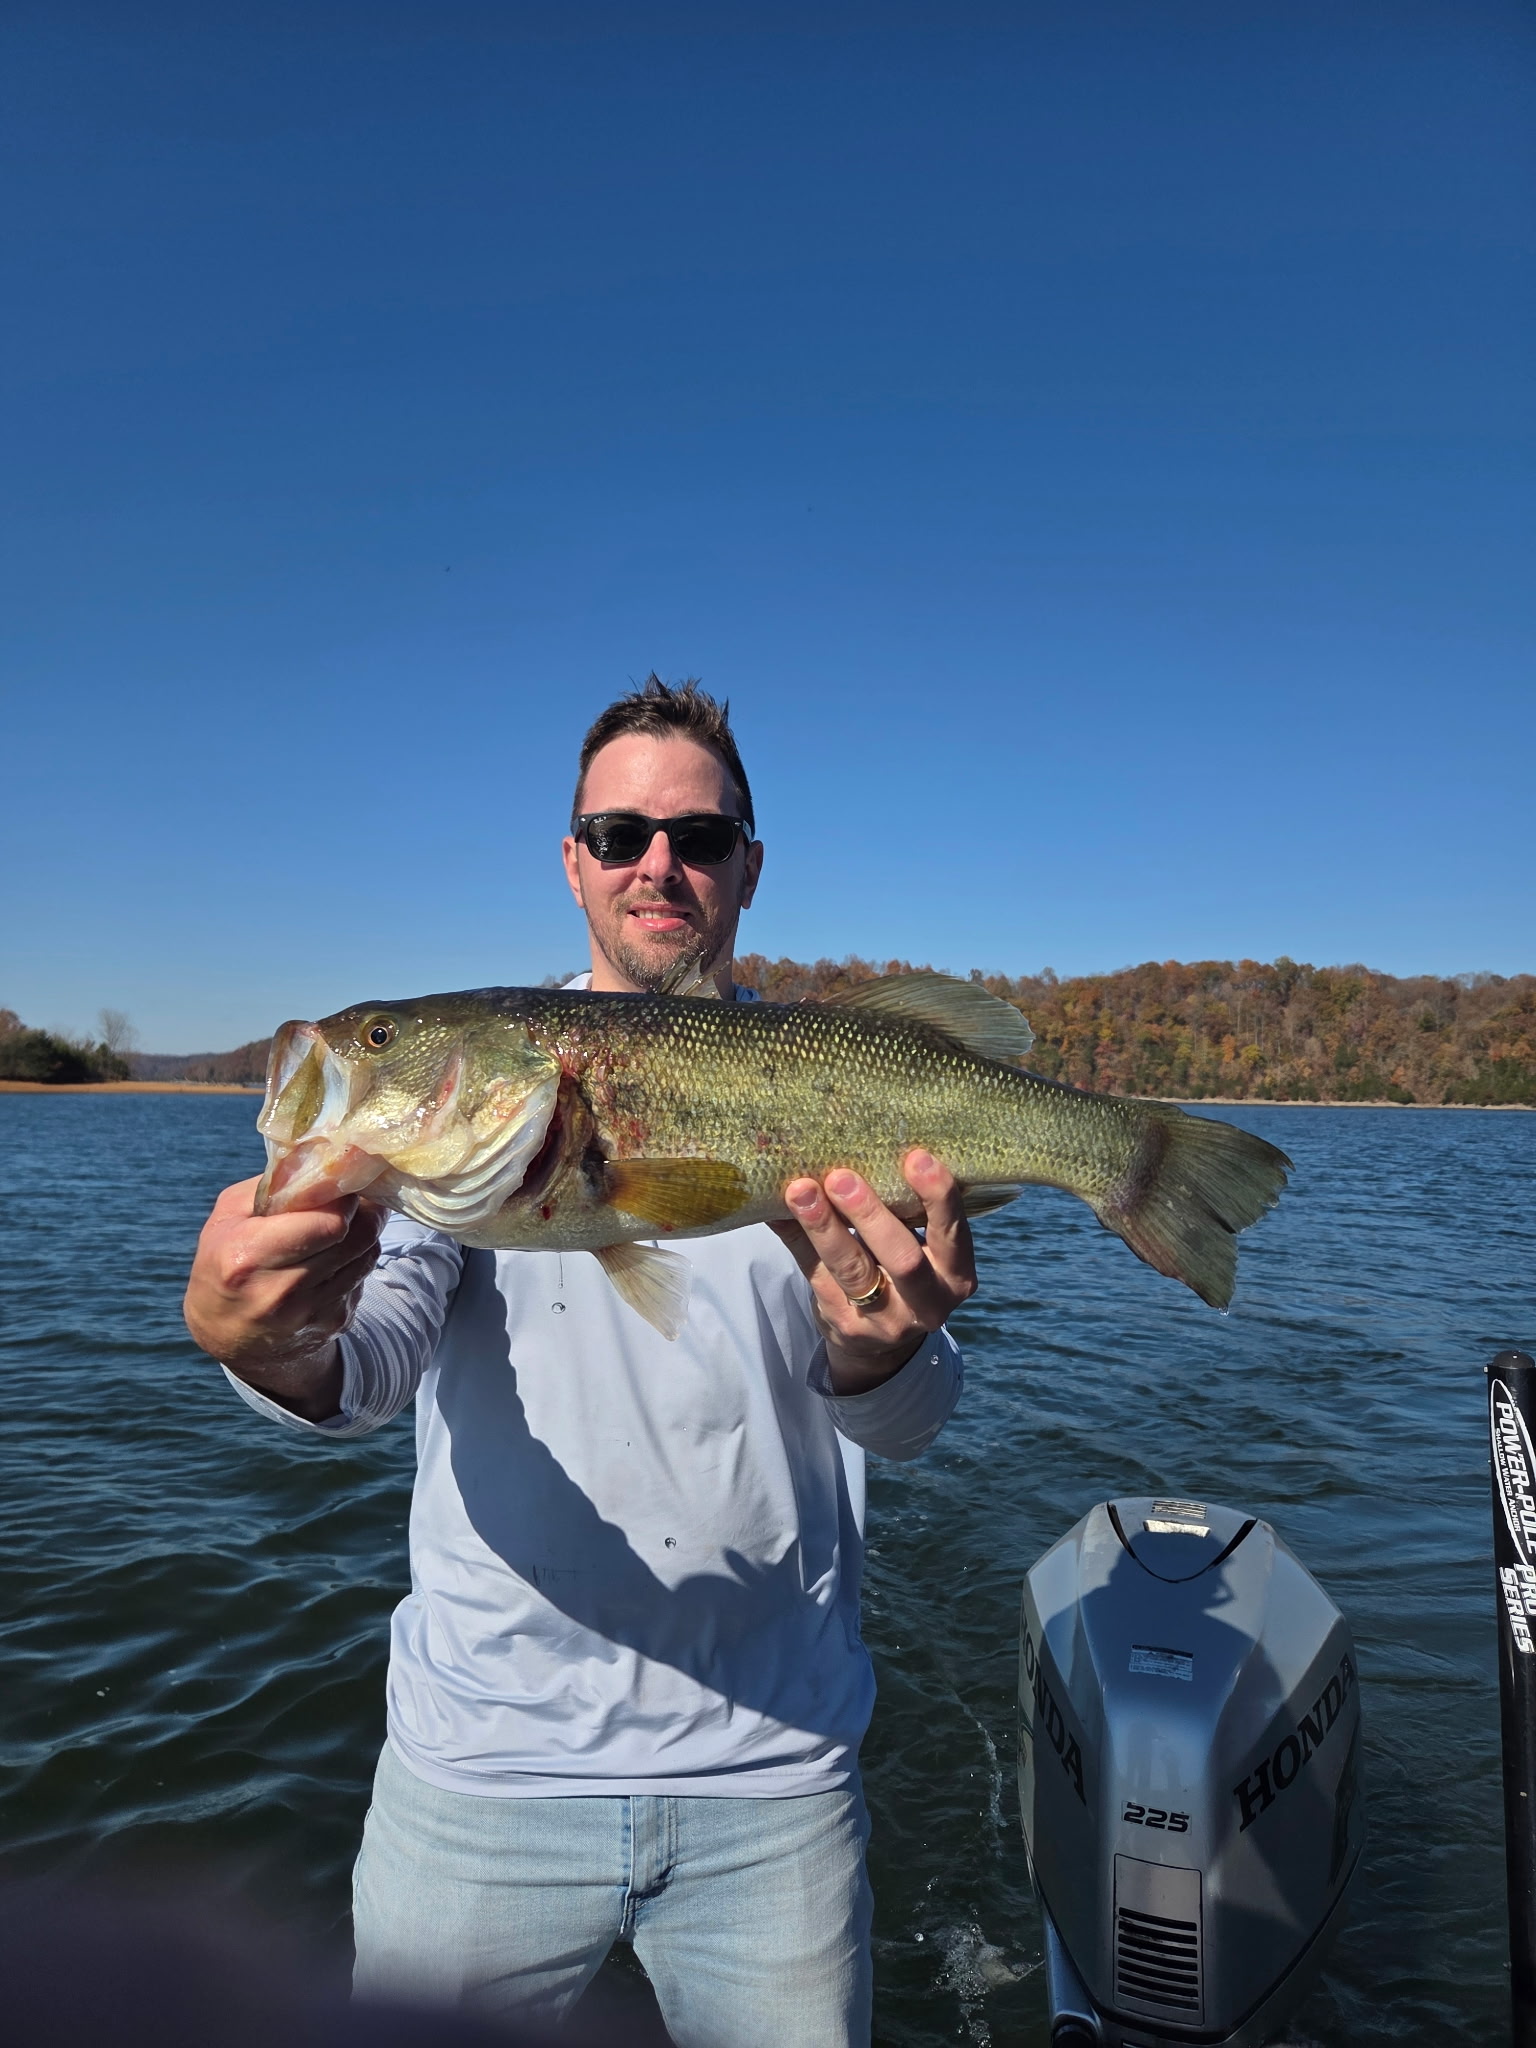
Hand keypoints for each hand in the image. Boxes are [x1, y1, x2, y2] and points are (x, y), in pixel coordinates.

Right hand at [183, 1176, 383, 1417]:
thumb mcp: (228, 1217)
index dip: (342, 1197)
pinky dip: (355, 1261)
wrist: (226, 1335)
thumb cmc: (223, 1262)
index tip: (339, 1183)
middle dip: (361, 1210)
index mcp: (249, 1257)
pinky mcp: (334, 1324)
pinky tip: (331, 1258)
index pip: (330, 1223)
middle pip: (358, 1236)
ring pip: (368, 1255)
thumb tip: (324, 1153)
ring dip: (362, 1234)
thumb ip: (274, 1184)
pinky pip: (363, 1277)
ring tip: (339, 1226)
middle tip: (350, 1198)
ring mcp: (311, 1313)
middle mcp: (282, 1291)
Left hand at [769, 1150, 976, 1391]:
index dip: (937, 1197)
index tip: (915, 1157)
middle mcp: (929, 1303)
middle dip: (871, 1215)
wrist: (880, 1341)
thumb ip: (904, 1207)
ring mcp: (885, 1320)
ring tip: (801, 1190)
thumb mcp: (918, 1244)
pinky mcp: (845, 1325)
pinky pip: (815, 1275)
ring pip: (852, 1269)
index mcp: (956, 1274)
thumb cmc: (900, 1268)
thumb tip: (864, 1138)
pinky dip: (796, 1238)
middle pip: (902, 1259)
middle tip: (841, 1177)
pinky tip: (776, 1212)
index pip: (953, 1234)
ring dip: (824, 1226)